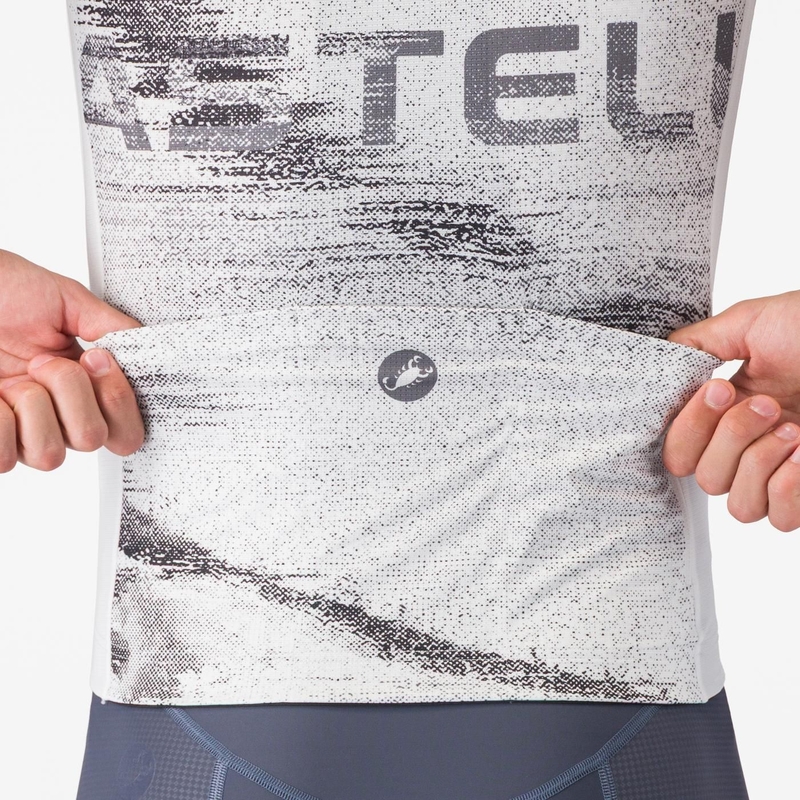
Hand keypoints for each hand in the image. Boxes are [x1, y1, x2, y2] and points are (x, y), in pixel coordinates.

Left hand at [0, 249, 144, 472]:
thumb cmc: (3, 293)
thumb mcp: (66, 300)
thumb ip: (112, 325)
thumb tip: (147, 347)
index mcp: (88, 388)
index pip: (127, 430)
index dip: (117, 400)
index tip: (96, 359)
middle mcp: (60, 415)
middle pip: (92, 439)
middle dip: (70, 394)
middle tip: (43, 363)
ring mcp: (24, 431)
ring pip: (51, 454)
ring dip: (32, 409)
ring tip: (14, 380)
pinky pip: (5, 457)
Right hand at [664, 290, 799, 531]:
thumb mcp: (754, 322)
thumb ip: (697, 344)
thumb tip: (655, 366)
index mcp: (729, 409)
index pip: (678, 449)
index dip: (688, 428)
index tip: (718, 389)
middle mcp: (751, 446)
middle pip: (704, 478)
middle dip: (729, 439)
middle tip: (766, 404)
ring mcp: (783, 471)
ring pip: (737, 506)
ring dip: (758, 464)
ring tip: (793, 428)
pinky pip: (778, 518)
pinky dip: (788, 488)